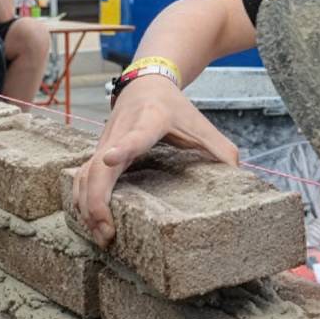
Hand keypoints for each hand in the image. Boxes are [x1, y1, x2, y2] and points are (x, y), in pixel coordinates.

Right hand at [70, 75, 239, 246]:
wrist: (146, 82)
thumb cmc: (175, 106)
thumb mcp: (201, 124)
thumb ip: (221, 149)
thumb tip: (238, 177)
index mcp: (150, 121)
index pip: (134, 136)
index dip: (122, 148)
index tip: (110, 160)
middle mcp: (121, 130)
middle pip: (98, 167)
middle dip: (98, 201)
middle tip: (107, 233)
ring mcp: (104, 141)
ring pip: (83, 175)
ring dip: (86, 207)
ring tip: (101, 236)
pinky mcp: (96, 151)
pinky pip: (80, 177)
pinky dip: (80, 200)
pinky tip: (89, 221)